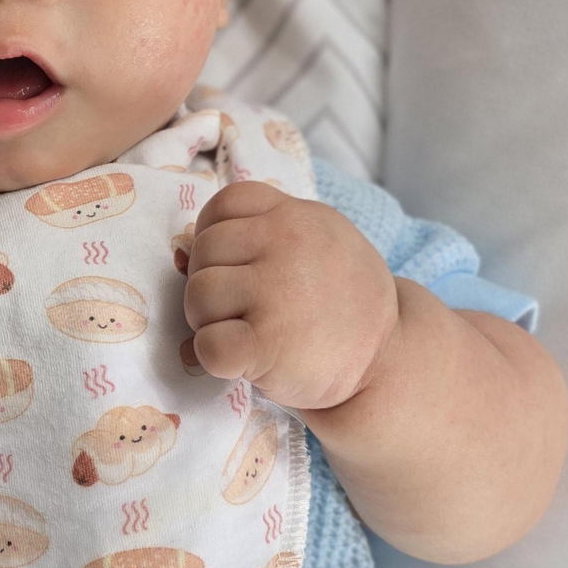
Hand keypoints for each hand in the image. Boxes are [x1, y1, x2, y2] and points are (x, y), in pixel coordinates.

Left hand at [183, 180, 398, 410]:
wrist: (387, 363)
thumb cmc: (338, 305)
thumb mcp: (315, 247)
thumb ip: (259, 238)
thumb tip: (180, 256)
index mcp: (295, 215)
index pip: (224, 204)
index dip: (216, 237)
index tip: (238, 267)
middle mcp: (286, 243)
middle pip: (203, 251)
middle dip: (212, 283)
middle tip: (245, 309)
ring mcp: (277, 290)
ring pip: (197, 294)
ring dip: (209, 321)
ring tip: (247, 332)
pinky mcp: (268, 343)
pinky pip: (207, 344)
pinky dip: (213, 357)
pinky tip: (243, 360)